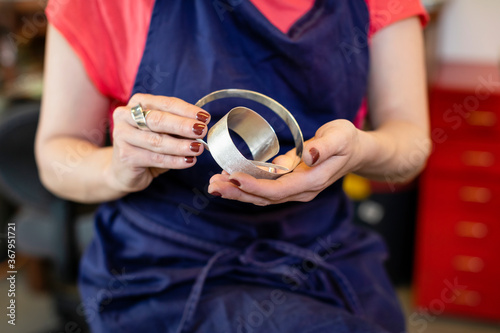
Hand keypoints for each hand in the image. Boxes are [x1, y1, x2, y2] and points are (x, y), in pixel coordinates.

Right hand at [108, 93, 210, 192]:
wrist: (124, 170)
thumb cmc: (147, 145)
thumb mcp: (162, 131)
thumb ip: (177, 126)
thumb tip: (202, 126)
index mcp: (138, 103)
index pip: (166, 103)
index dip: (187, 110)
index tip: (205, 117)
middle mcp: (126, 115)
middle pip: (159, 120)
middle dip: (183, 126)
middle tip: (202, 131)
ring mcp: (122, 135)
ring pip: (157, 141)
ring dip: (181, 145)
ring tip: (198, 148)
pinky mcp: (125, 156)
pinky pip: (155, 158)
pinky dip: (175, 160)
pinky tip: (189, 160)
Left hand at [207, 119, 363, 205]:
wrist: (356, 152)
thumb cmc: (347, 141)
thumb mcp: (341, 136)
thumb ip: (326, 146)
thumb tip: (310, 154)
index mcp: (312, 181)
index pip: (279, 189)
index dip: (255, 185)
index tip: (234, 176)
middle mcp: (301, 191)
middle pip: (265, 197)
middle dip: (238, 192)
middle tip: (213, 185)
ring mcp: (294, 190)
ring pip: (262, 197)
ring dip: (237, 192)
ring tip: (214, 185)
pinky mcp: (289, 184)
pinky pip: (264, 190)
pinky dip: (245, 187)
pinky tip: (229, 180)